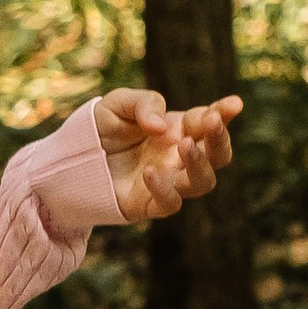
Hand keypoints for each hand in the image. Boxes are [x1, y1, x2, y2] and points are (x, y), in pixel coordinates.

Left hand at [92, 88, 242, 223]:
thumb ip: (144, 104)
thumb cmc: (102, 129)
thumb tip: (161, 127)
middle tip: (212, 122)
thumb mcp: (119, 104)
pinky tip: (149, 172)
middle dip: (221, 139)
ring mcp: (169, 182)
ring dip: (199, 163)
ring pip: (203, 182)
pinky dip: (165, 189)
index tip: (234, 104)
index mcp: (179, 129)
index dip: (223, 113)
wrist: (73, 160)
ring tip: (185, 145)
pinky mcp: (151, 204)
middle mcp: (179, 157)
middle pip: (218, 155)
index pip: (210, 122)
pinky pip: (170, 203)